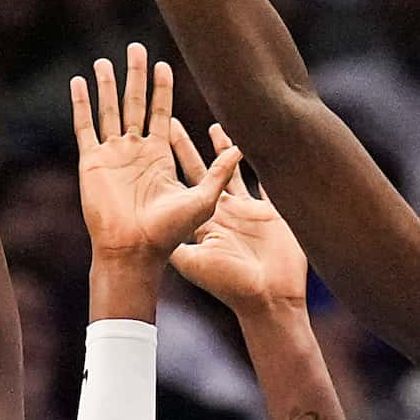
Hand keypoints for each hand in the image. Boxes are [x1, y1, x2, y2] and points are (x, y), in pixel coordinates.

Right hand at [71, 43, 239, 265]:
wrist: (134, 251)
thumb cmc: (168, 232)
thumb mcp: (203, 199)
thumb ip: (219, 172)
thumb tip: (242, 147)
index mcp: (159, 157)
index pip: (160, 113)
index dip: (161, 89)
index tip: (162, 65)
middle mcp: (134, 152)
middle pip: (134, 105)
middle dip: (135, 77)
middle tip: (136, 49)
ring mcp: (112, 156)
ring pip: (109, 111)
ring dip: (107, 86)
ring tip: (104, 61)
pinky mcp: (92, 162)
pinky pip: (85, 127)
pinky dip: (81, 105)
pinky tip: (79, 83)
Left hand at [171, 131, 307, 314]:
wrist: (268, 299)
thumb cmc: (230, 285)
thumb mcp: (194, 262)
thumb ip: (174, 242)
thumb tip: (145, 227)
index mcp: (204, 219)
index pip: (186, 179)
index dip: (176, 153)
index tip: (165, 127)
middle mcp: (224, 212)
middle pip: (205, 170)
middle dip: (192, 146)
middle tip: (178, 119)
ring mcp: (249, 211)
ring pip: (236, 171)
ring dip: (229, 149)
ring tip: (220, 123)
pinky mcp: (274, 213)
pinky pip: (270, 181)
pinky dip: (269, 163)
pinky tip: (266, 143)